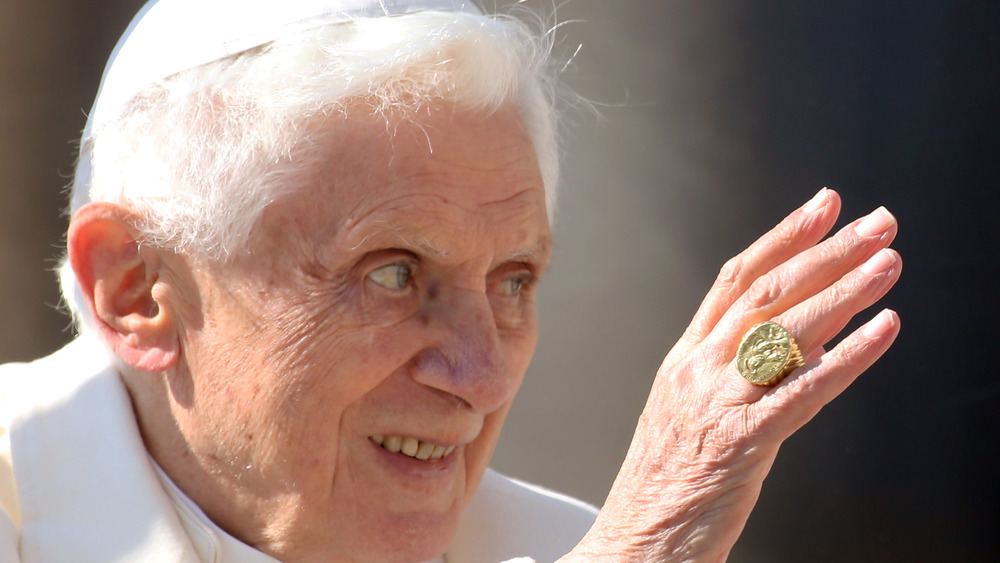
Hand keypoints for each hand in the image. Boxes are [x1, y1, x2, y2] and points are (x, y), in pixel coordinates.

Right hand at [562, 188, 900, 561]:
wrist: (633, 543)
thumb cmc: (663, 483)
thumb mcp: (687, 410)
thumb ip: (729, 370)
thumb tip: (794, 335)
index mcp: (683, 358)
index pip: (735, 279)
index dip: (783, 237)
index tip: (824, 206)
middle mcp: (698, 369)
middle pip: (767, 293)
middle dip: (828, 251)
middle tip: (876, 224)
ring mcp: (717, 402)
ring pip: (787, 331)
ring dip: (846, 290)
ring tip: (887, 263)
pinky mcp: (742, 442)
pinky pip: (803, 390)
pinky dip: (849, 357)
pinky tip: (882, 331)